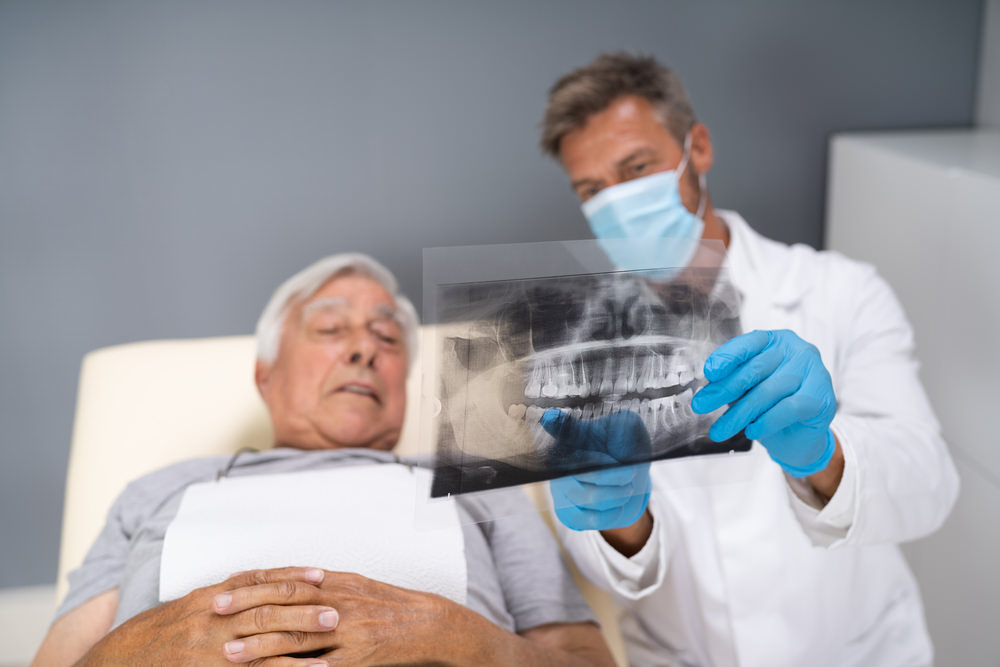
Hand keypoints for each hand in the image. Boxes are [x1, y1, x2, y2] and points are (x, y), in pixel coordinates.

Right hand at [76, 567, 332, 666]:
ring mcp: (209, 650)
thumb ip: (223, 596)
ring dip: (298, 647)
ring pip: (260, 646)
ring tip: (330, 648)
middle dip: (303, 611)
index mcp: (208, 598)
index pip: (257, 581)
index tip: (321, 574)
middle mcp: (209, 620)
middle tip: (336, 611)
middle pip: (265, 610)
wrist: (114, 664)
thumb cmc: (154, 635)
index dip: (290, 577)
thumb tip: (259, 583)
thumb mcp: (187, 607)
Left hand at [214, 569, 452, 665]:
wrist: (426, 622)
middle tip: (213, 614)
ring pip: (296, 638)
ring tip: (230, 652)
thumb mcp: (354, 585)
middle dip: (246, 609)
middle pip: (283, 605)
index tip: (221, 590)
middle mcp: (337, 603)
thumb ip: (321, 585)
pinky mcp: (356, 657)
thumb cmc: (388, 604)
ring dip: (260, 646)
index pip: (284, 582)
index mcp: (334, 584)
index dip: (250, 586)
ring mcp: (346, 631)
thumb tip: (288, 583)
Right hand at [541, 409, 651, 530]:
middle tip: (631, 473)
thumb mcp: (625, 428)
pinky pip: (590, 520)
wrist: (631, 477)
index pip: (561, 430)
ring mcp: (559, 491)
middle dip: (616, 475)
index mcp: (570, 438)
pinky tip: (619, 503)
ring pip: (590, 497)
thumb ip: (615, 426)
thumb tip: (579, 422)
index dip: (558, 424)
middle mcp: (557, 464)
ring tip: (628, 488)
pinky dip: (612, 513)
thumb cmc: (624, 447)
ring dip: (618, 494)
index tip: (549, 417)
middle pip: (586, 471)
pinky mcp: (567, 515)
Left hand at [690, 329, 836, 476]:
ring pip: (768, 391)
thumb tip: (708, 386)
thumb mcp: (748, 388)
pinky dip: (766, 421)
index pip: (749, 343)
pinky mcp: (821, 397)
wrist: (801, 436)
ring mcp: (813, 372)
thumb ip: (733, 380)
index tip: (709, 372)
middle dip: (724, 389)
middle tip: (701, 404)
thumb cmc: (772, 404)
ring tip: (720, 429)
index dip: (727, 357)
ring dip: (740, 413)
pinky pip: (788, 408)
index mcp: (777, 341)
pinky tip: (751, 431)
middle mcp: (797, 351)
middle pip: (755, 369)